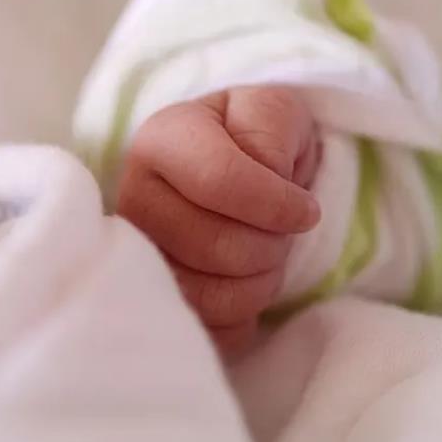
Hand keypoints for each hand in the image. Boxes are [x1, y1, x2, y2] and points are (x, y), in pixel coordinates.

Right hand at [117, 87, 320, 352]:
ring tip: (266, 255)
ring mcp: (137, 258)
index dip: (277, 205)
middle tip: (281, 232)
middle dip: (272, 244)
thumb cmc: (255, 141)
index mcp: (161, 141)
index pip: (219, 181)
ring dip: (261, 280)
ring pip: (210, 296)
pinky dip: (243, 315)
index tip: (306, 210)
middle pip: (217, 246)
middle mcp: (135, 200)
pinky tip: (246, 284)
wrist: (234, 175)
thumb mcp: (271, 110)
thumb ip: (269, 129)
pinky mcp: (154, 303)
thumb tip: (269, 183)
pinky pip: (207, 332)